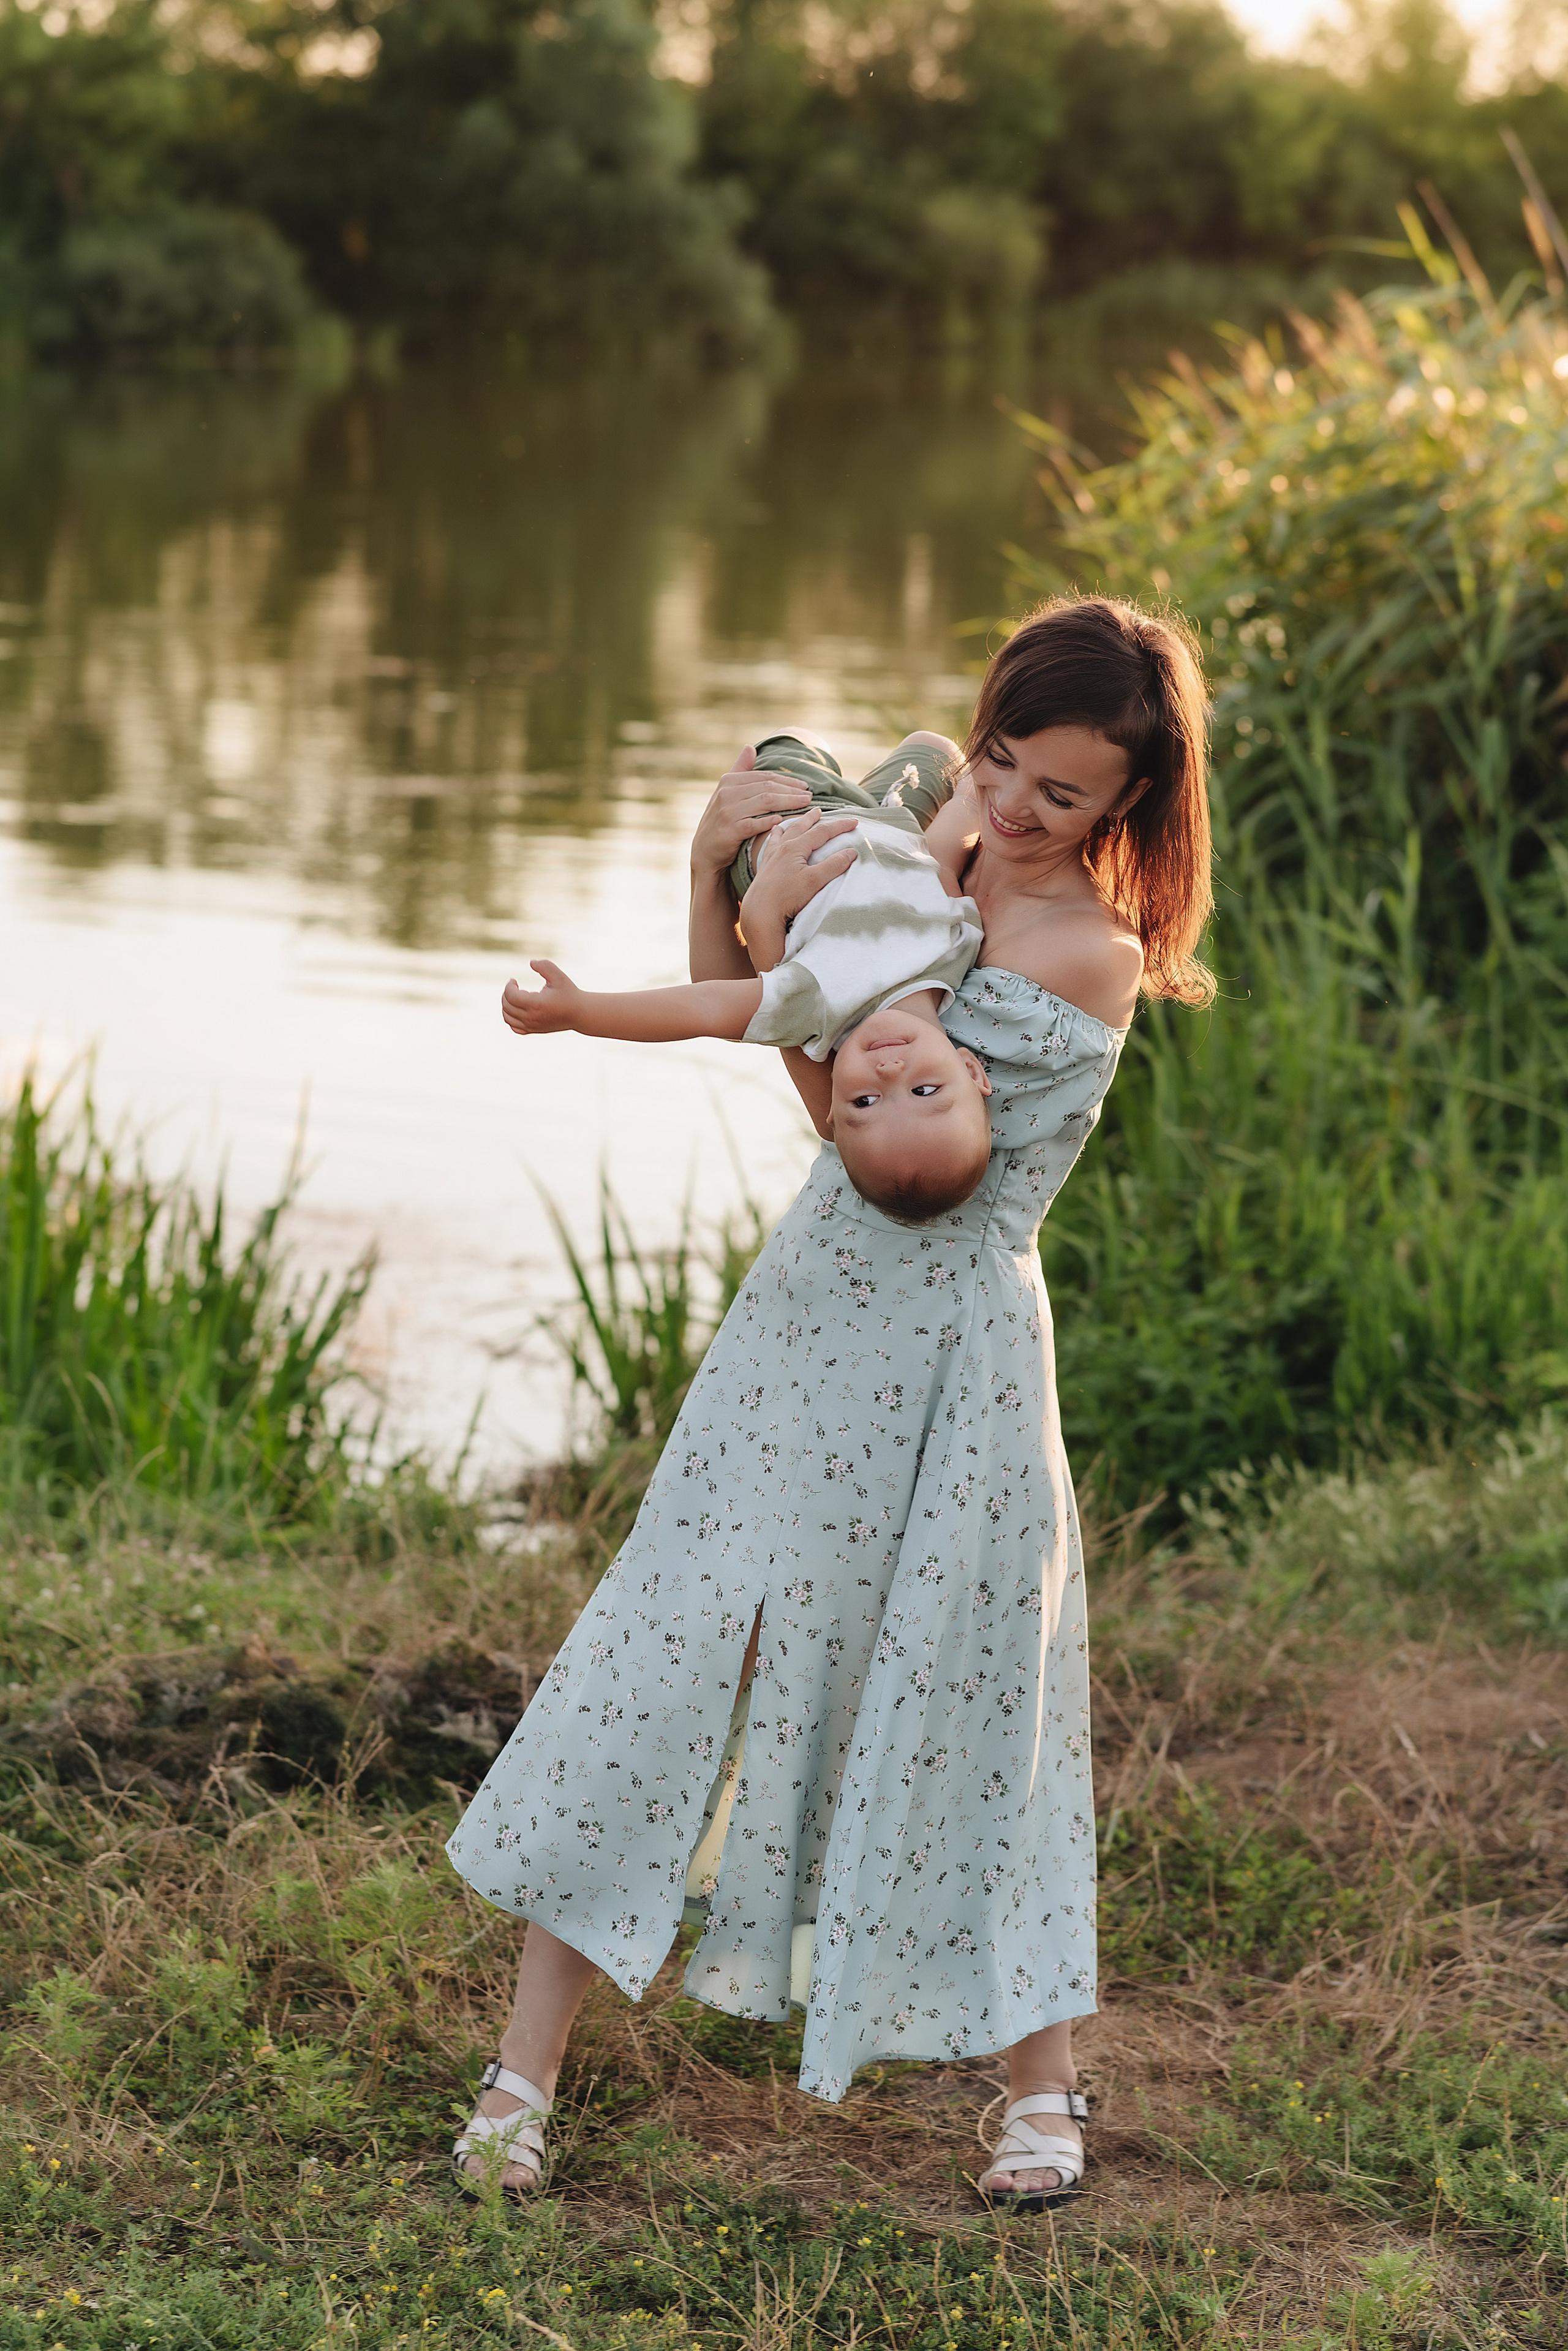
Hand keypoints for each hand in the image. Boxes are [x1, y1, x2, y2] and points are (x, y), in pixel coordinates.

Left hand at [502, 962, 581, 1035]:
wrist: (579, 1013)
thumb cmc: (569, 993)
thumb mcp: (559, 976)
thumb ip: (545, 966)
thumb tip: (531, 963)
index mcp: (536, 1004)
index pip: (510, 996)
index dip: (509, 986)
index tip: (514, 980)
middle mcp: (532, 1017)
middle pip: (507, 1006)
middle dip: (507, 994)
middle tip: (514, 986)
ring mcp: (532, 1026)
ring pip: (508, 1017)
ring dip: (506, 1005)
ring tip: (514, 996)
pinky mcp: (534, 1030)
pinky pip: (514, 1027)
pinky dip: (511, 1018)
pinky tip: (517, 1009)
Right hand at [689, 745, 814, 878]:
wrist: (705, 850)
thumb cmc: (722, 819)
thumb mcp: (727, 792)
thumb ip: (740, 770)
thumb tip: (750, 747)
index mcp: (729, 781)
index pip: (764, 777)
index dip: (787, 781)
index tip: (804, 786)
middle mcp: (727, 793)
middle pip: (767, 788)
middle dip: (792, 791)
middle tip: (809, 796)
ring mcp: (728, 811)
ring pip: (765, 802)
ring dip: (789, 802)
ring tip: (805, 805)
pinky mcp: (730, 830)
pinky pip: (755, 824)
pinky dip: (770, 821)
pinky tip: (785, 820)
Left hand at [737, 810, 858, 970]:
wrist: (759, 912)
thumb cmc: (787, 897)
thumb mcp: (814, 881)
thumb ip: (834, 865)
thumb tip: (851, 851)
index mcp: (795, 848)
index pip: (822, 832)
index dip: (840, 826)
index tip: (855, 822)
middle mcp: (782, 848)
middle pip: (800, 827)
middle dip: (812, 818)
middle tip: (819, 810)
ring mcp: (772, 857)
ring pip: (784, 833)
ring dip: (792, 824)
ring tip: (793, 819)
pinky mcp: (765, 867)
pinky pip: (771, 844)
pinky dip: (775, 836)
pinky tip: (774, 835)